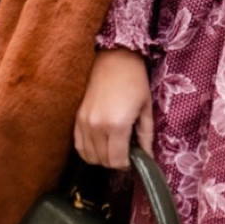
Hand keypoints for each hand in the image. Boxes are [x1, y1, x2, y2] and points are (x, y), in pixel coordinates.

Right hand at [73, 47, 153, 170]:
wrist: (114, 58)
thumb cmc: (134, 81)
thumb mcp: (146, 108)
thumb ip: (146, 136)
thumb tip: (147, 156)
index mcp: (117, 125)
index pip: (116, 161)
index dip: (126, 165)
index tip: (133, 160)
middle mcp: (97, 126)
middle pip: (103, 161)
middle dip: (115, 162)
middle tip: (125, 154)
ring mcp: (84, 122)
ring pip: (88, 156)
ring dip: (101, 158)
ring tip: (112, 149)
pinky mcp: (77, 117)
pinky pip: (78, 145)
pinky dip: (88, 151)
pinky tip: (99, 144)